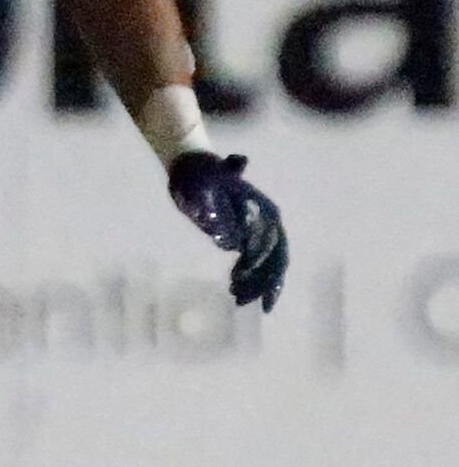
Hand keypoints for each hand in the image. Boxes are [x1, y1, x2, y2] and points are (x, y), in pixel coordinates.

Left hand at [168, 151, 287, 309]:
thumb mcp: (204, 189)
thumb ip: (218, 216)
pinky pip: (254, 261)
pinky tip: (233, 289)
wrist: (191, 167)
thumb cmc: (198, 176)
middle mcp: (267, 220)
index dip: (262, 262)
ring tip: (237, 299)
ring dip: (256, 284)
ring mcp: (258, 229)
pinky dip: (248, 277)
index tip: (242, 277)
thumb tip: (228, 243)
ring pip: (267, 263)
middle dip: (265, 281)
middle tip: (245, 300)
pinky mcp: (246, 235)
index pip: (272, 242)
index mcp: (263, 210)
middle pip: (275, 257)